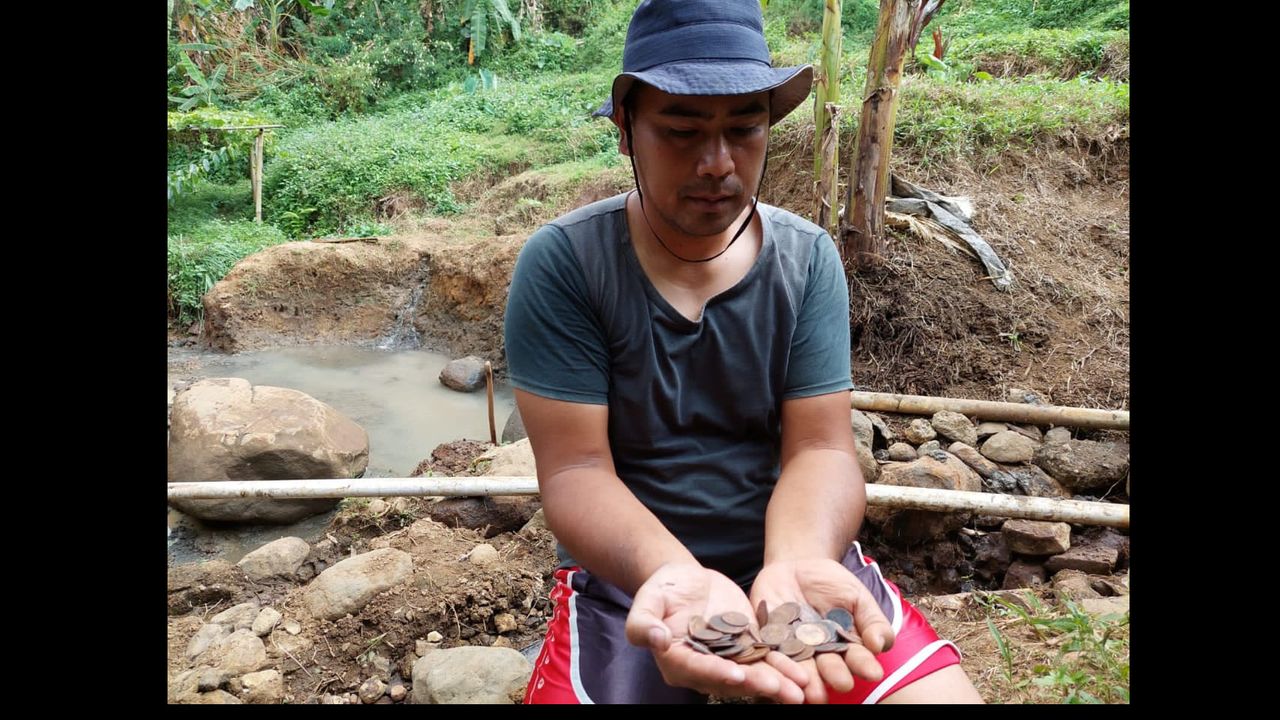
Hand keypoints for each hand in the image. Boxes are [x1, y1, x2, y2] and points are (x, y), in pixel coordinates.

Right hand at [624, 562, 809, 702]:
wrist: (686, 579)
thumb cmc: (662, 590)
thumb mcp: (646, 601)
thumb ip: (643, 623)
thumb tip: (655, 638)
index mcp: (676, 660)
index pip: (698, 669)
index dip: (716, 673)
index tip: (736, 674)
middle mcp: (704, 667)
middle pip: (731, 678)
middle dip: (756, 684)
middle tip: (780, 689)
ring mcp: (728, 659)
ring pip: (754, 673)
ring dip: (777, 682)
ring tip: (799, 689)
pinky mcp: (747, 647)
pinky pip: (766, 659)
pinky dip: (784, 665)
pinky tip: (804, 672)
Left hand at [749, 558, 895, 703]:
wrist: (795, 566)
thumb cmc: (831, 583)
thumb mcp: (855, 595)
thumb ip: (871, 619)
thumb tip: (880, 645)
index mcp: (845, 646)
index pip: (856, 658)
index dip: (863, 665)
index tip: (873, 672)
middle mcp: (820, 654)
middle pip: (828, 668)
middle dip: (834, 675)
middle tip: (842, 683)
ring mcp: (793, 649)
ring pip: (799, 667)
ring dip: (805, 680)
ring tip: (812, 693)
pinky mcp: (767, 640)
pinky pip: (771, 652)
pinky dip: (775, 663)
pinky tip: (781, 672)